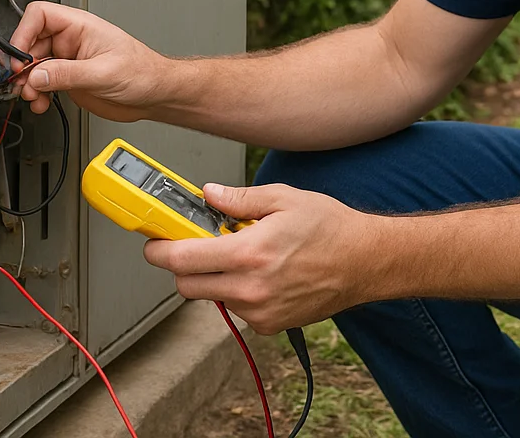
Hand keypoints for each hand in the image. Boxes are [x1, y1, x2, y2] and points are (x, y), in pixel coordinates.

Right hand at [8, 2, 165, 117]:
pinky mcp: (69, 79)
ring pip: (34, 66)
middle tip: (21, 83)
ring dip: (27, 83)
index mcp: (80, 26)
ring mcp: (69, 60)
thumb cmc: (143, 72)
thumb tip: (36, 75)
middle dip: (22, 64)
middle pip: (31, 42)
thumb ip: (67, 74)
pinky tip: (41, 103)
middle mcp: (71, 40)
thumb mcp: (103, 73)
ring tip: (32, 96)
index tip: (19, 57)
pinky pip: (42, 83)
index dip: (23, 33)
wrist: (155, 94)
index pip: (40, 16)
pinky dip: (36, 94)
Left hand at [142, 183, 378, 334]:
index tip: (154, 243)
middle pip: (188, 286)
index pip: (183, 260)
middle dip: (184, 266)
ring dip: (215, 278)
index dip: (160, 251)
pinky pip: (237, 308)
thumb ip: (239, 199)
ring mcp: (260, 311)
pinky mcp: (270, 324)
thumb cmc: (329, 227)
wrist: (365, 262)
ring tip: (245, 255)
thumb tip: (208, 194)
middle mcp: (251, 288)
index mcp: (249, 253)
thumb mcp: (283, 199)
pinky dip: (238, 291)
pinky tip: (263, 273)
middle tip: (197, 244)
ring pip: (212, 297)